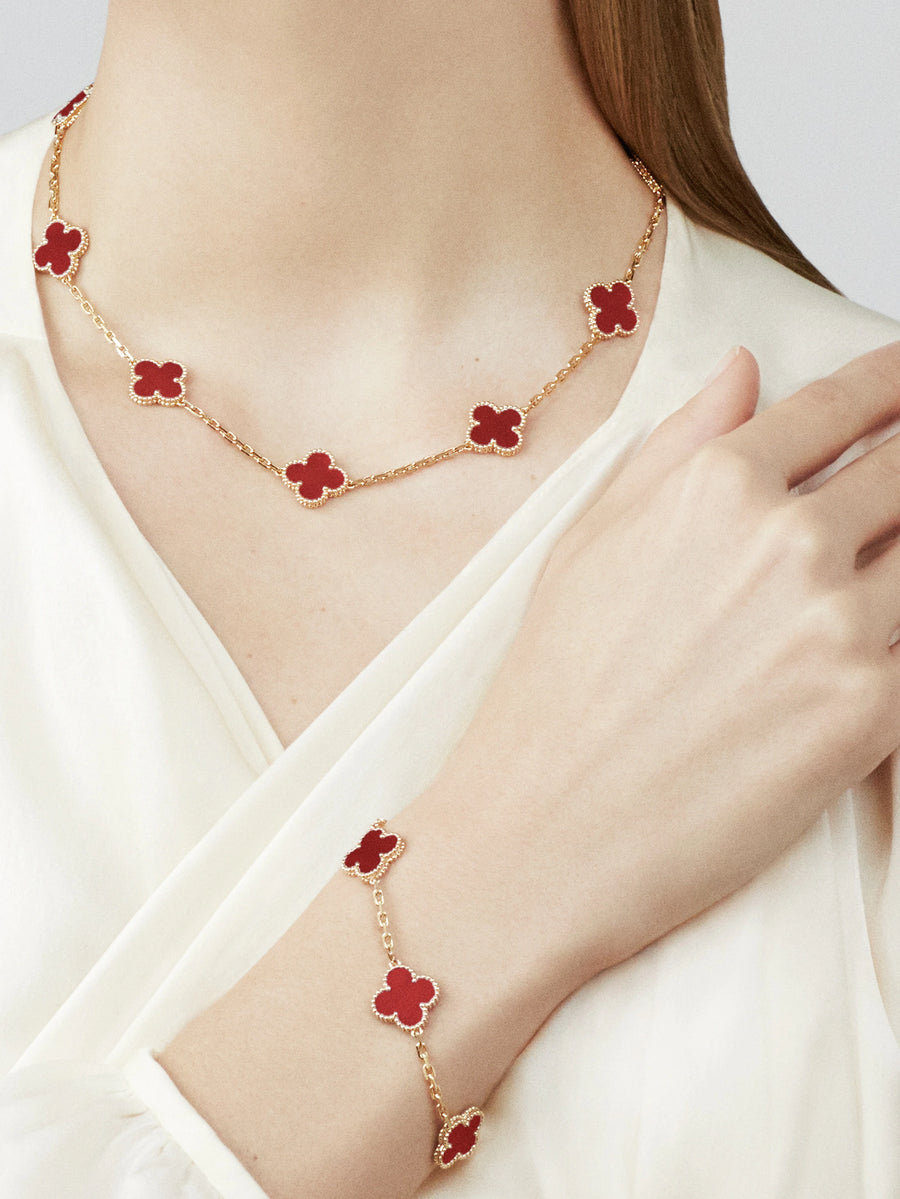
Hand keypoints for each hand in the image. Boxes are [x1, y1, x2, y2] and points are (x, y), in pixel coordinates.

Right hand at [444, 341, 899, 987]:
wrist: (547, 828)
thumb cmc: (555, 689)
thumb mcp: (590, 539)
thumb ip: (676, 442)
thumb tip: (744, 369)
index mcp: (716, 484)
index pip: (845, 403)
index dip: (895, 381)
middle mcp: (786, 540)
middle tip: (899, 486)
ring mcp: (837, 625)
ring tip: (877, 572)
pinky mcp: (869, 711)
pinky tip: (876, 636)